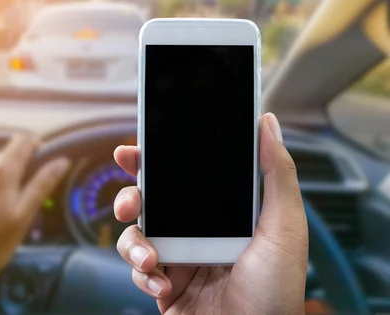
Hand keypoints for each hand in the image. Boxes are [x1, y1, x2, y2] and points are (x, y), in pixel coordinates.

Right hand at [114, 113, 307, 314]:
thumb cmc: (278, 290)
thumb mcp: (284, 227)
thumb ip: (277, 174)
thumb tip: (268, 123)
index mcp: (219, 213)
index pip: (182, 177)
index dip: (154, 161)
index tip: (134, 150)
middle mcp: (194, 232)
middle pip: (149, 201)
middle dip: (130, 196)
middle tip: (130, 203)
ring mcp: (177, 258)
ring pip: (135, 234)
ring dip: (134, 243)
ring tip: (151, 258)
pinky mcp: (164, 284)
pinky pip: (138, 269)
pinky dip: (143, 275)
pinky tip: (162, 284)